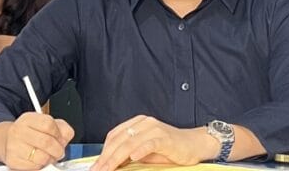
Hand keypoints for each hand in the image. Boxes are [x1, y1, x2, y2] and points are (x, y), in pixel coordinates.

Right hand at [4, 112, 73, 169]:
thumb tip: (66, 138)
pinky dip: (40, 166)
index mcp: (28, 119)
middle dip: (58, 150)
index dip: (59, 134)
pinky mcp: (12, 161)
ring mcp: (14, 146)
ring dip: (50, 159)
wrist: (8, 141)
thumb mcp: (45, 123)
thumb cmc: (30, 132)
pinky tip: (38, 160)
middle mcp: (19, 131)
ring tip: (49, 156)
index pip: (49, 124)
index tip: (62, 140)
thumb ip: (61, 128)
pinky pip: (34, 167)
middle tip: (59, 152)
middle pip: (47, 142)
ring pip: (42, 157)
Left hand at [90, 116, 215, 170]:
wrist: (194, 145)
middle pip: (119, 139)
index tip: (95, 166)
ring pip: (130, 142)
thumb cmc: (169, 149)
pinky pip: (150, 143)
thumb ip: (128, 154)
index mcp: (137, 123)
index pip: (114, 136)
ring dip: (117, 158)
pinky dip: (140, 150)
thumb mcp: (144, 152)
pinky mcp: (165, 137)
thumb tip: (109, 164)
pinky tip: (133, 157)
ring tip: (108, 169)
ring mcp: (155, 129)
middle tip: (98, 170)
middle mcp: (145, 123)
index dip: (102, 151)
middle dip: (106, 157)